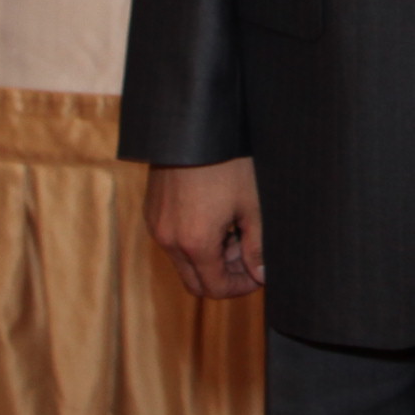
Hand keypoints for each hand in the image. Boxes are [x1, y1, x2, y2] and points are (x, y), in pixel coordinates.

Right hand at [146, 157, 264, 299]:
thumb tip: (262, 275)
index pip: (215, 288)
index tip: (258, 274)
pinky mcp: (152, 211)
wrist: (193, 126)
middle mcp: (169, 240)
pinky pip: (173, 241)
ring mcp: (156, 226)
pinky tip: (216, 216)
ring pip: (184, 261)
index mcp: (195, 243)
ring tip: (236, 229)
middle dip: (225, 275)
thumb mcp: (251, 205)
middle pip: (196, 282)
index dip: (240, 287)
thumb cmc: (227, 162)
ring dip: (210, 257)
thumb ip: (257, 246)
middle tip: (248, 254)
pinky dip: (194, 241)